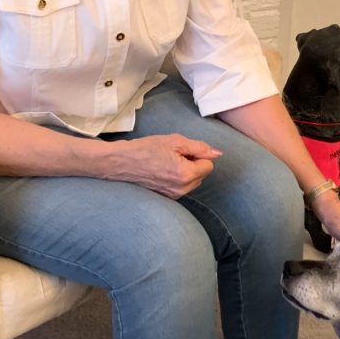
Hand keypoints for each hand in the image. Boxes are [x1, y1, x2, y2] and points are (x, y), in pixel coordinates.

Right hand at [107, 134, 221, 198]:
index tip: (182, 150)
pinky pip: (182, 187)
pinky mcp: (167, 197)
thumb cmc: (146, 149)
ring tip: (167, 162)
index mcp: (186, 174)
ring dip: (186, 171)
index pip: (208, 165)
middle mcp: (182, 189)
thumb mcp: (175, 141)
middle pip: (202, 175)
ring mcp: (174, 196)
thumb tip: (217, 153)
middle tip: (173, 155)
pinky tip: (163, 171)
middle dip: (193, 164)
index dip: (197, 154)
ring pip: (193, 181)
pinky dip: (178, 178)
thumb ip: (199, 147)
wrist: (121, 162)